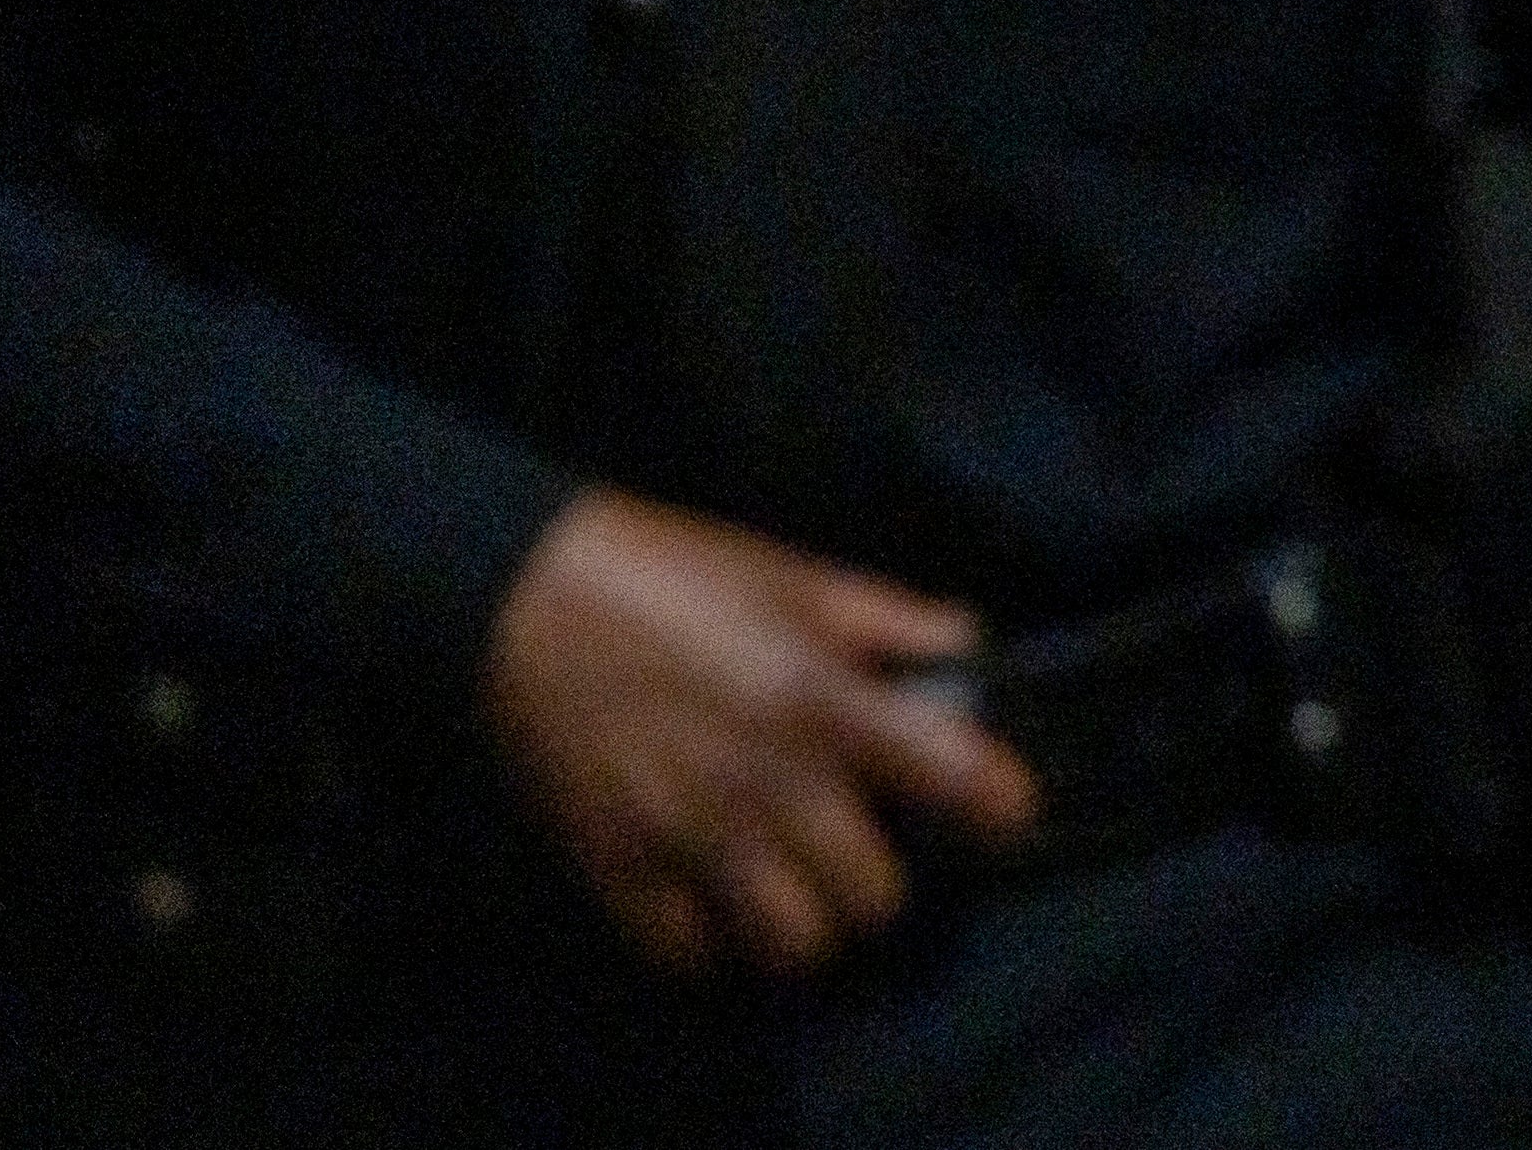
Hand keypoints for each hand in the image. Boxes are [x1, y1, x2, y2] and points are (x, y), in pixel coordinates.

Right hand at [484, 487, 1037, 979]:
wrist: (525, 595)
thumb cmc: (674, 575)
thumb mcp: (797, 578)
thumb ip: (891, 622)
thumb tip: (970, 649)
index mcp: (823, 700)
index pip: (949, 776)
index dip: (997, 805)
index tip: (1005, 813)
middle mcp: (767, 781)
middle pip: (872, 898)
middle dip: (884, 884)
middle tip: (867, 854)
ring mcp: (689, 835)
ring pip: (792, 946)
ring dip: (807, 929)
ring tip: (798, 893)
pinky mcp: (616, 867)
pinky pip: (687, 956)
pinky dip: (712, 944)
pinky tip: (717, 905)